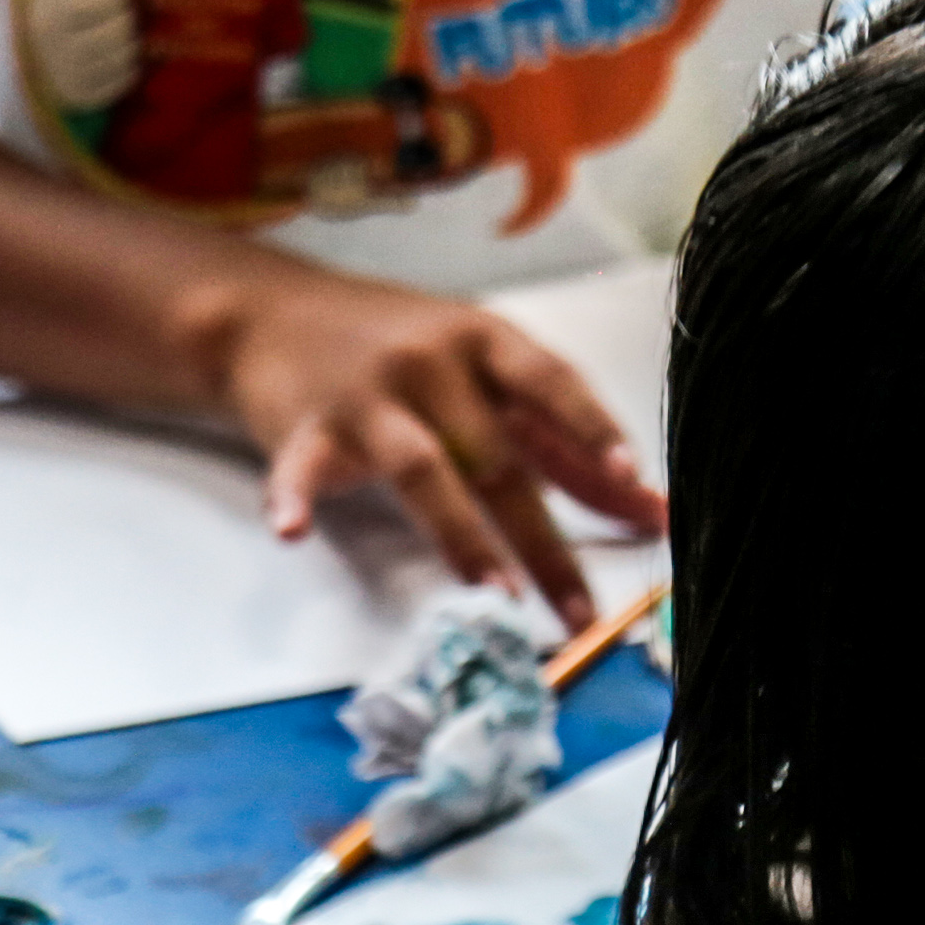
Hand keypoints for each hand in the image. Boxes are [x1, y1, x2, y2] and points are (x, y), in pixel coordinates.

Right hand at [25, 0, 138, 110]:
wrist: (32, 65)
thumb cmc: (48, 13)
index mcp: (55, 10)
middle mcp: (63, 44)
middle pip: (126, 28)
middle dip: (129, 19)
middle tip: (124, 15)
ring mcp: (74, 73)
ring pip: (130, 55)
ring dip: (131, 44)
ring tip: (119, 36)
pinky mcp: (86, 97)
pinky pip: (128, 80)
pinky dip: (129, 68)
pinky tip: (117, 58)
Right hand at [200, 266, 666, 630]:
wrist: (270, 313)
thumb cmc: (407, 355)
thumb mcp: (491, 383)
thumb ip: (569, 450)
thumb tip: (654, 512)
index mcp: (487, 345)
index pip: (552, 382)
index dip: (592, 428)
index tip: (630, 475)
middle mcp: (432, 364)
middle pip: (498, 458)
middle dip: (543, 541)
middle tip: (578, 611)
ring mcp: (366, 396)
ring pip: (422, 468)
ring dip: (462, 535)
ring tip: (495, 595)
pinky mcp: (303, 427)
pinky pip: (302, 467)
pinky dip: (295, 497)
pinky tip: (295, 530)